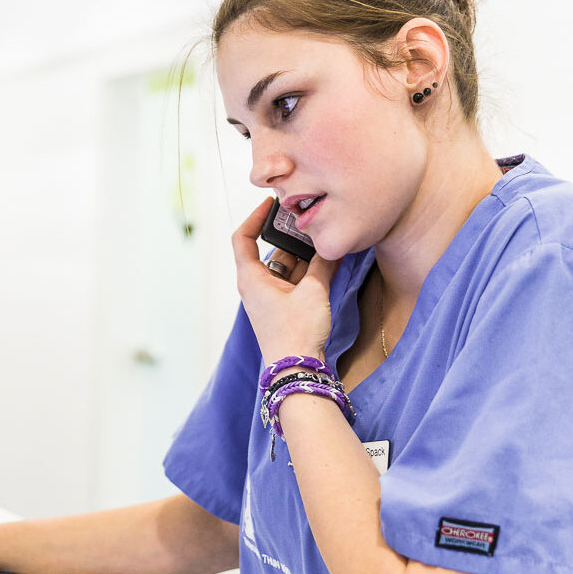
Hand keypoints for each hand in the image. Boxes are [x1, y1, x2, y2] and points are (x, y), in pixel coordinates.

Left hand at [232, 198, 339, 372]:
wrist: (298, 369)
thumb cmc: (297, 332)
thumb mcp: (313, 291)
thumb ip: (322, 263)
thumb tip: (330, 243)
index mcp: (250, 277)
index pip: (242, 238)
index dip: (254, 217)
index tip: (271, 203)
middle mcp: (255, 286)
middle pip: (271, 250)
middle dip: (292, 238)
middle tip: (312, 224)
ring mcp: (269, 298)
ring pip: (285, 266)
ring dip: (305, 256)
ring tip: (326, 242)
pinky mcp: (282, 309)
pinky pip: (294, 282)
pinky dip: (308, 272)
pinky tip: (328, 264)